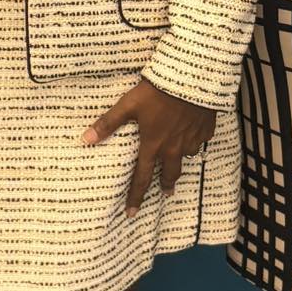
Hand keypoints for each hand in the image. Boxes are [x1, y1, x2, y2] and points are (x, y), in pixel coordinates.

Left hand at [84, 80, 215, 216]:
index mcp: (153, 145)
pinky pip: (201, 139)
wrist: (191, 78)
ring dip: (181, 159)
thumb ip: (108, 123)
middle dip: (166, 185)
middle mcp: (173, 148)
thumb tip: (85, 139)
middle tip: (166, 193)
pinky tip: (194, 132)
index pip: (141, 177)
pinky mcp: (206, 128)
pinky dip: (196, 138)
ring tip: (180, 157)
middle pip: (170, 173)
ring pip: (187, 156)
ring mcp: (192, 139)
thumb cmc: (157, 91)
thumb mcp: (128, 105)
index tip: (131, 213)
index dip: (135, 196)